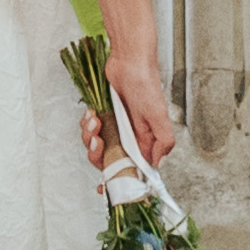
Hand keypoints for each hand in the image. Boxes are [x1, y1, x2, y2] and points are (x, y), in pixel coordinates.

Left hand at [80, 43, 177, 171]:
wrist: (129, 60)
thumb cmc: (146, 85)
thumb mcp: (159, 115)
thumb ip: (163, 141)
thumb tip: (157, 164)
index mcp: (144, 144)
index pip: (131, 172)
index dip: (118, 182)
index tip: (105, 189)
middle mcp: (129, 140)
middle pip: (107, 162)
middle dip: (98, 155)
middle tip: (99, 142)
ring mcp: (115, 129)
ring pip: (96, 147)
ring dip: (90, 137)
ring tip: (95, 121)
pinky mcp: (103, 117)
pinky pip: (89, 130)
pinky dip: (87, 124)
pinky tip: (92, 114)